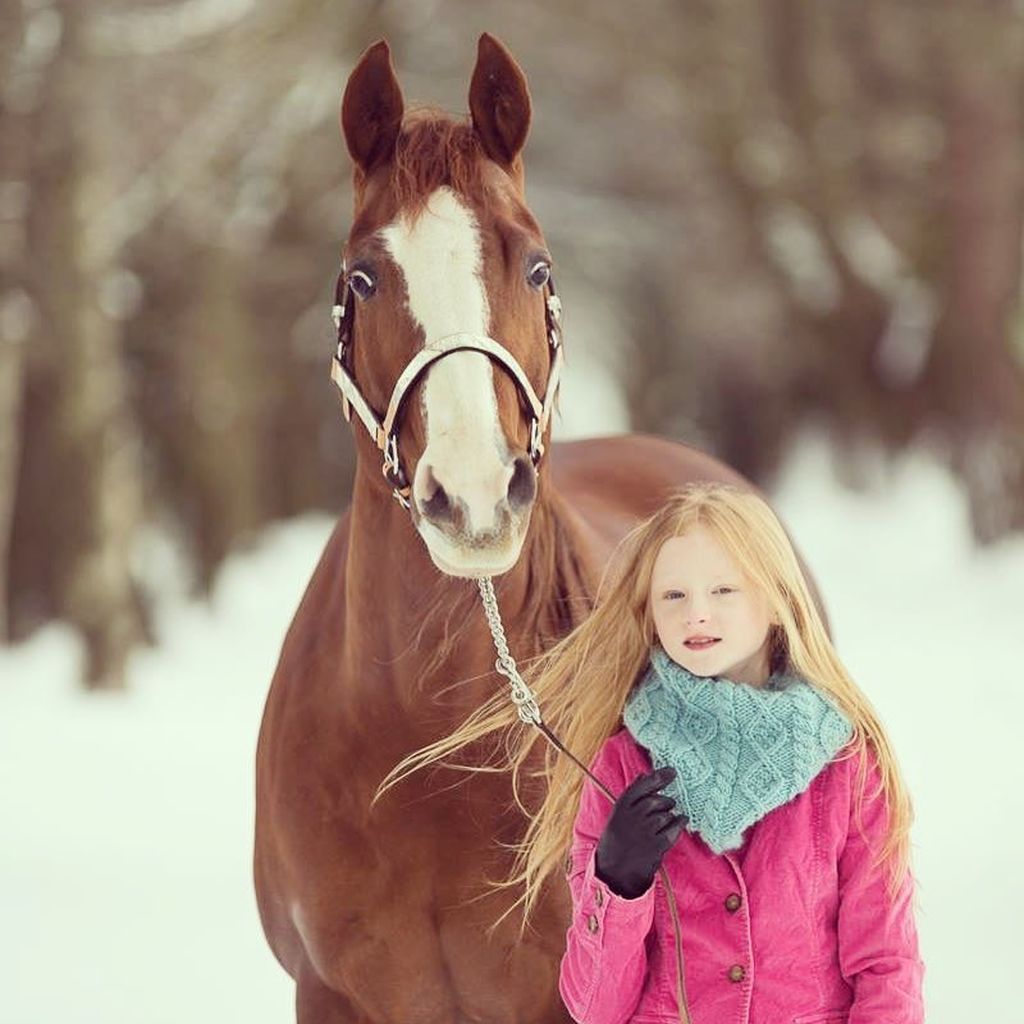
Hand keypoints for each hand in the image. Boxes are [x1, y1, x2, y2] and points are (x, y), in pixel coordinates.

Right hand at [594, 766, 685, 898]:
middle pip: (655, 800)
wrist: (613, 872)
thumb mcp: (618, 815)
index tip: (672, 771)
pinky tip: (682, 821)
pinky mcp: (655, 848)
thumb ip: (632, 796)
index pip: (642, 787)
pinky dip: (680, 823)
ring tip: (666, 820)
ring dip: (670, 815)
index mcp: (621, 808)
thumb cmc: (617, 840)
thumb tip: (643, 775)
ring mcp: (644, 833)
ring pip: (665, 815)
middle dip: (665, 801)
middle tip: (668, 804)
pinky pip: (673, 830)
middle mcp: (632, 819)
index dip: (658, 777)